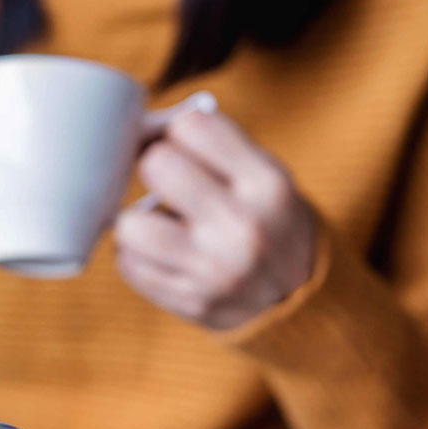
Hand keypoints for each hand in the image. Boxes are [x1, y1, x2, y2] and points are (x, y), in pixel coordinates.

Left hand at [114, 109, 318, 330]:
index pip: (192, 127)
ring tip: (156, 223)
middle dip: (155, 168)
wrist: (298, 298)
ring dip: (135, 220)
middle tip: (166, 182)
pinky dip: (135, 255)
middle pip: (157, 166)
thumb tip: (140, 126)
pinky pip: (129, 265)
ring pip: (130, 224)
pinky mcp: (191, 302)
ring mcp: (215, 271)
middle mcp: (244, 228)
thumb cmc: (266, 218)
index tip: (185, 146)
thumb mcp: (261, 173)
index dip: (179, 133)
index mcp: (268, 185)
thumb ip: (212, 144)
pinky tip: (159, 253)